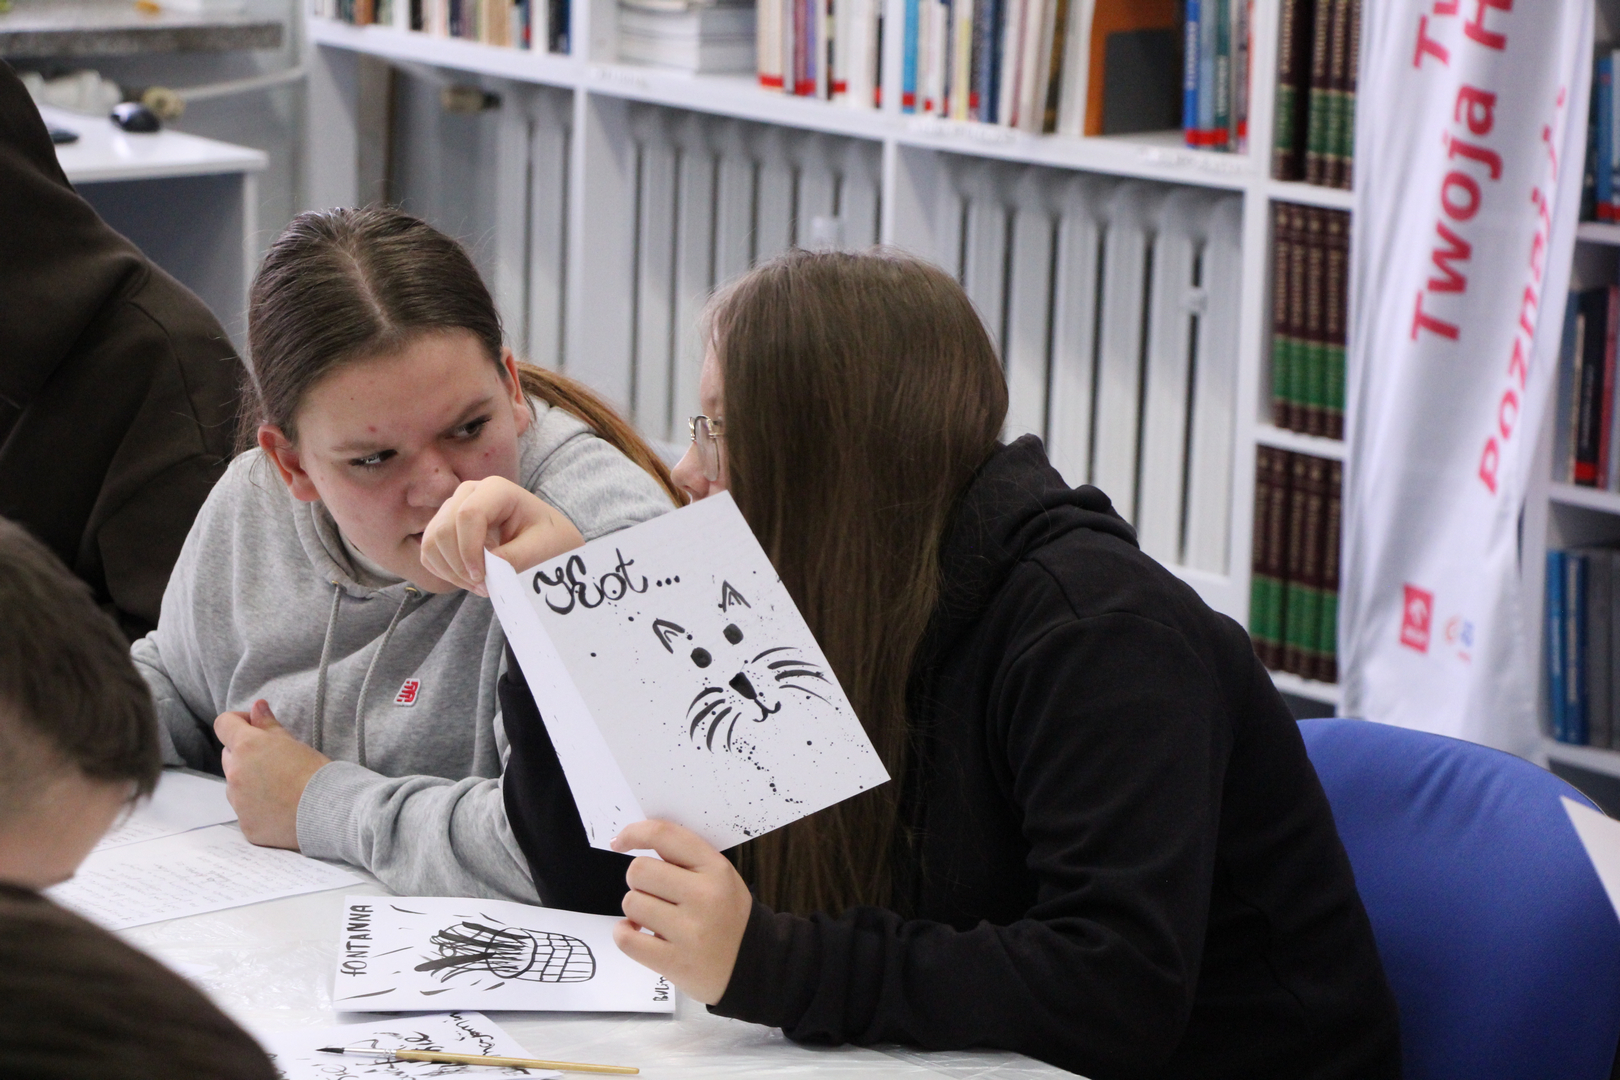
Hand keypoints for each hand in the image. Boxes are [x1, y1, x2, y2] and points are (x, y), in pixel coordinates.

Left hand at [215, 700, 330, 849]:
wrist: (330, 811)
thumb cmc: (316, 773)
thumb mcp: (294, 744)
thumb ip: (269, 725)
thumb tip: (256, 707)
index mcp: (247, 747)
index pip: (224, 724)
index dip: (238, 722)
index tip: (256, 728)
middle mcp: (235, 773)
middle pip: (229, 756)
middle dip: (246, 755)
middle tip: (275, 761)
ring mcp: (238, 802)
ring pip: (235, 785)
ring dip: (249, 782)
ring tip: (280, 789)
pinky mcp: (246, 824)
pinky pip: (245, 811)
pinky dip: (258, 808)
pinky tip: (281, 808)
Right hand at [420, 476, 585, 596]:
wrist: (546, 541)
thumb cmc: (549, 541)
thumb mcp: (541, 549)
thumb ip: (514, 557)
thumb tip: (485, 568)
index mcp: (496, 489)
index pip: (468, 515)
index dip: (470, 550)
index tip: (483, 577)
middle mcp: (469, 493)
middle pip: (444, 529)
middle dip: (460, 565)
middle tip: (485, 587)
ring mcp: (452, 509)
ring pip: (431, 543)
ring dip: (452, 572)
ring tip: (481, 586)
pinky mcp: (443, 528)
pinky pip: (429, 553)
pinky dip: (445, 572)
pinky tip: (471, 580)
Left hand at [610, 820, 752, 1004]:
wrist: (753, 964)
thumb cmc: (728, 915)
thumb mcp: (720, 876)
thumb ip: (685, 859)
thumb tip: (632, 841)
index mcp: (715, 868)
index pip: (664, 835)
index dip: (634, 833)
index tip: (620, 843)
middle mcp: (704, 896)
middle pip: (639, 870)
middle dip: (638, 882)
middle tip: (653, 894)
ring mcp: (690, 931)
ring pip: (632, 903)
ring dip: (635, 910)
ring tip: (653, 918)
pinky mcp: (675, 962)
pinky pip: (627, 939)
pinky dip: (624, 933)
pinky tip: (638, 933)